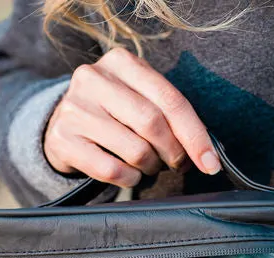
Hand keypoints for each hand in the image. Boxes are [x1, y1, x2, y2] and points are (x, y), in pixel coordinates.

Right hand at [44, 48, 219, 187]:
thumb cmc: (115, 113)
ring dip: (151, 167)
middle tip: (176, 163)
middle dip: (174, 152)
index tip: (211, 162)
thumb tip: (208, 153)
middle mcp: (94, 78)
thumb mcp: (141, 99)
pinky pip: (112, 170)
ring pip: (135, 150)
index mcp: (122, 62)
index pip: (170, 99)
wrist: (64, 125)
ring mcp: (74, 108)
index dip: (195, 135)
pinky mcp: (62, 139)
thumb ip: (171, 115)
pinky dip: (130, 179)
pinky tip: (129, 174)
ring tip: (148, 165)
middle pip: (153, 123)